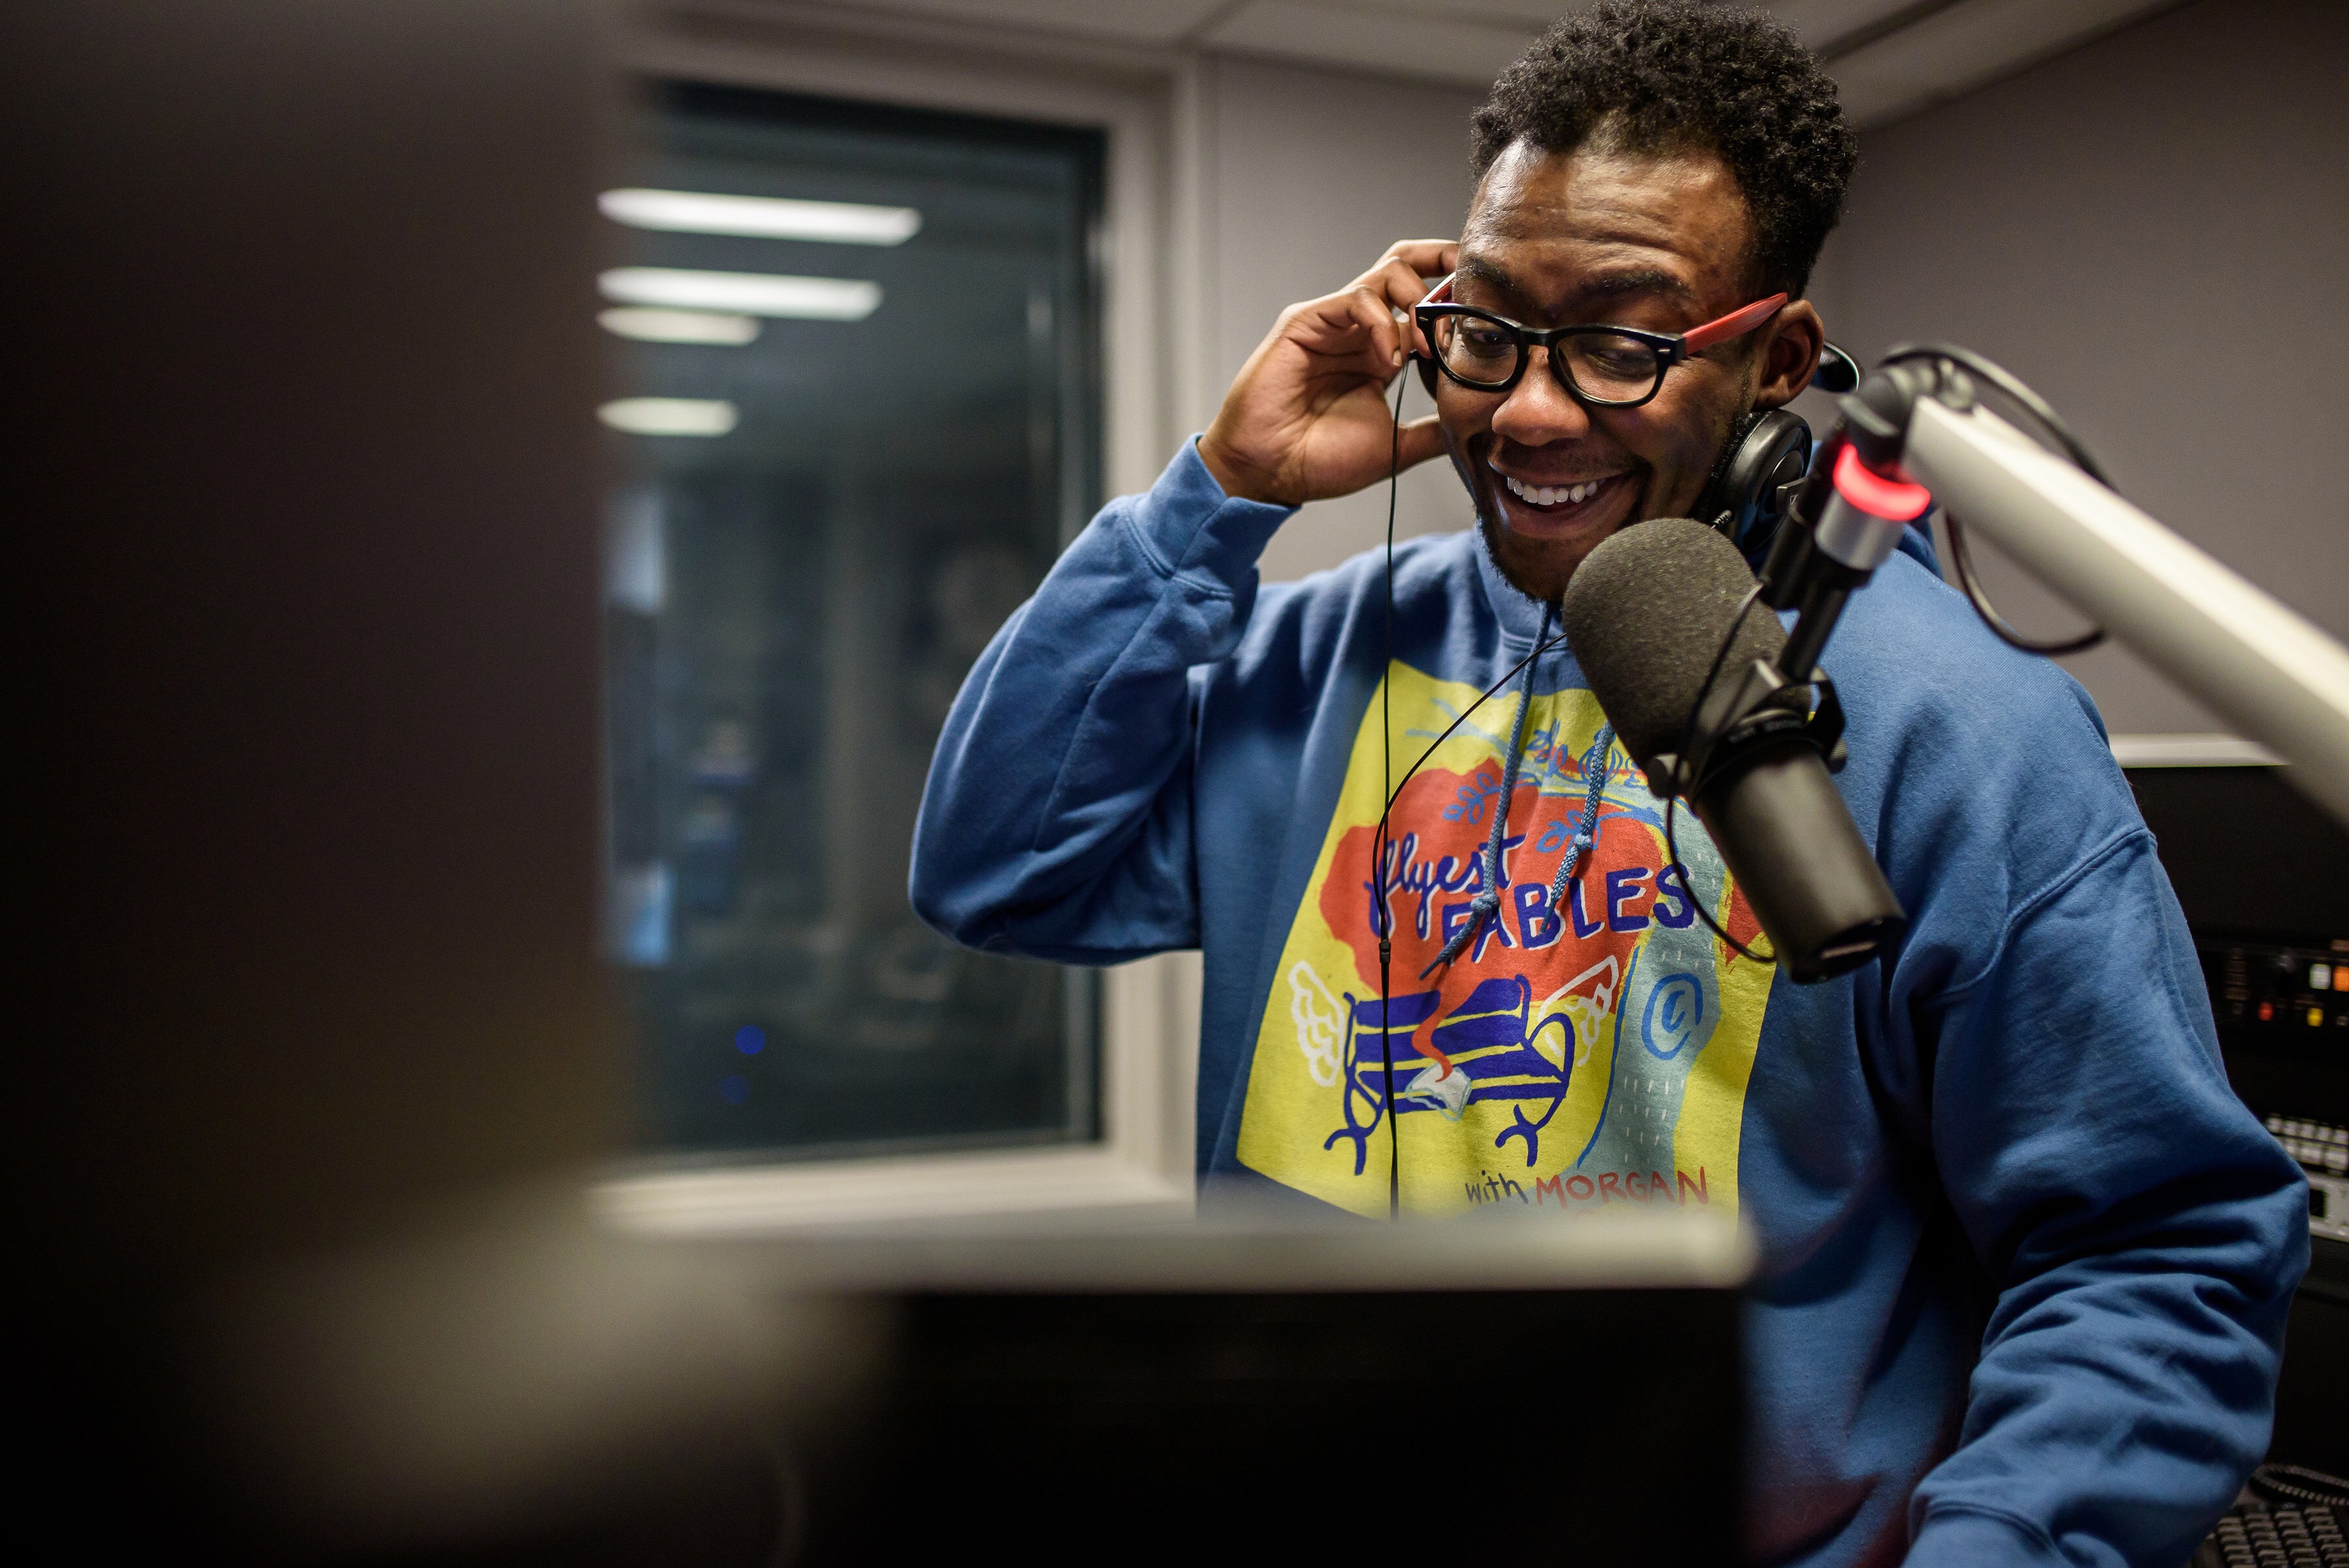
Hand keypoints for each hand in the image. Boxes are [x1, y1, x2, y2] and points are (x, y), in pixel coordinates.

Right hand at [1199, 239, 1457, 507]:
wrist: (1269, 473)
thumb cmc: (1319, 461)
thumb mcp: (1396, 447)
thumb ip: (1432, 431)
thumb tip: (1475, 428)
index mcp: (1381, 352)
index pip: (1426, 303)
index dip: (1459, 303)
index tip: (1489, 321)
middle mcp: (1360, 329)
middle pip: (1408, 266)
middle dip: (1446, 262)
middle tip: (1477, 285)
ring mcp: (1334, 321)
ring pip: (1389, 271)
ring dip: (1420, 301)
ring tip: (1427, 346)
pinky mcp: (1307, 320)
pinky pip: (1356, 298)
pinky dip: (1383, 321)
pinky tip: (1389, 358)